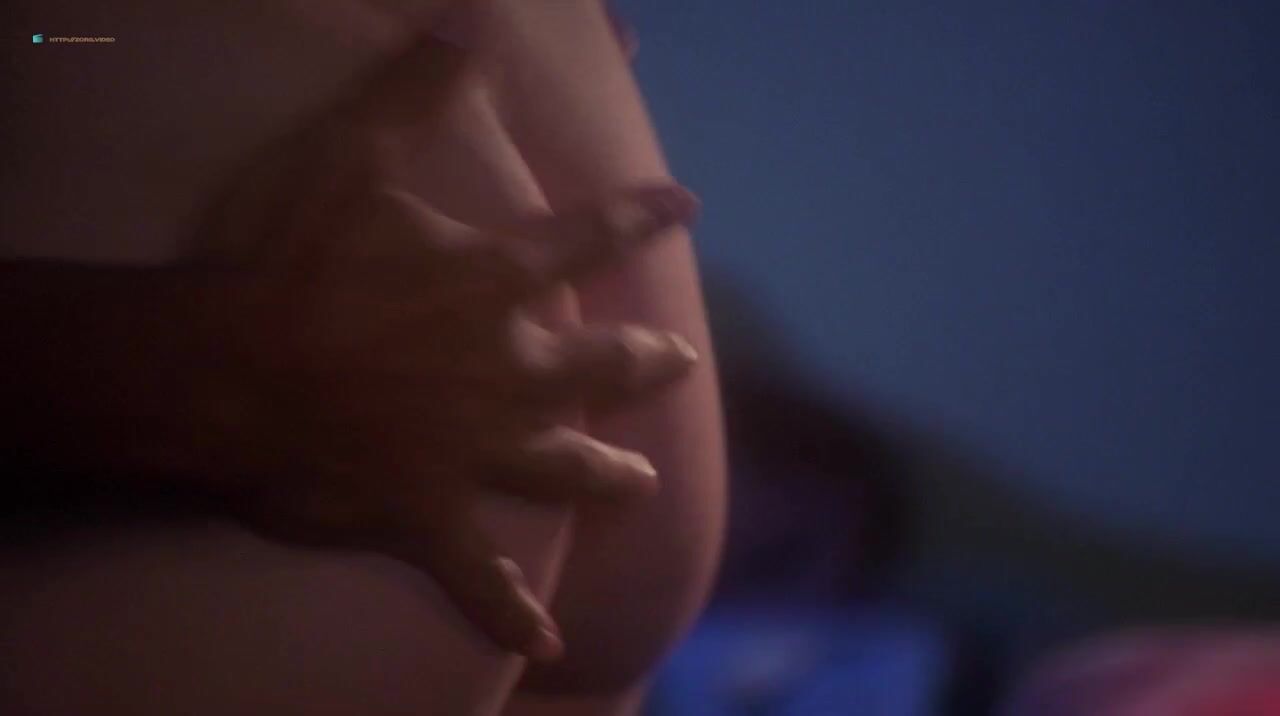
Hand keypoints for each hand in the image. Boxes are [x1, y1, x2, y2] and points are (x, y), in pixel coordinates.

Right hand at [191, 38, 700, 660]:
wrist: (222, 371)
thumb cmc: (281, 263)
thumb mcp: (349, 158)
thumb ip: (411, 96)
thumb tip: (465, 35)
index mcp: (492, 286)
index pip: (587, 241)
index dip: (639, 218)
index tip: (683, 207)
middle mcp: (504, 371)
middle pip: (598, 369)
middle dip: (641, 363)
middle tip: (673, 361)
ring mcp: (473, 450)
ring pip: (565, 466)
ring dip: (607, 474)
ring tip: (641, 482)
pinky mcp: (428, 513)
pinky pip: (479, 575)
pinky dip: (509, 612)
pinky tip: (541, 643)